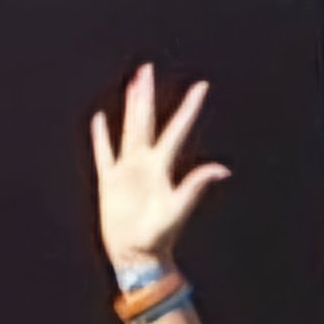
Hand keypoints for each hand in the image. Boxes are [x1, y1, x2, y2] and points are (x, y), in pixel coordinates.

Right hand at [89, 63, 229, 273]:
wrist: (137, 254)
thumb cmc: (160, 236)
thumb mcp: (179, 209)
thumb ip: (196, 186)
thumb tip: (223, 169)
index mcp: (162, 167)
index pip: (177, 129)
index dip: (189, 108)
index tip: (202, 86)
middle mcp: (146, 163)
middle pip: (146, 121)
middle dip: (146, 96)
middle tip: (147, 69)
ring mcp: (127, 170)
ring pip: (128, 130)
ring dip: (129, 107)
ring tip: (132, 85)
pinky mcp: (110, 181)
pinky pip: (104, 154)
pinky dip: (102, 137)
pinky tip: (100, 119)